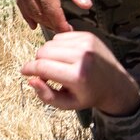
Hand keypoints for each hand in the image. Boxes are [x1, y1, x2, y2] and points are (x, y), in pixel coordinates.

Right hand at [14, 0, 90, 32]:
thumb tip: (85, 5)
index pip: (50, 8)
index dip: (60, 22)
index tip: (69, 31)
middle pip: (38, 11)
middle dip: (51, 23)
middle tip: (65, 31)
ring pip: (28, 8)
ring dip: (40, 19)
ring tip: (53, 26)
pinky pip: (20, 0)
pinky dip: (27, 12)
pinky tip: (34, 21)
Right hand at [21, 31, 139, 115]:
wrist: (115, 85)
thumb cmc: (88, 96)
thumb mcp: (67, 104)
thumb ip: (46, 95)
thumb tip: (31, 79)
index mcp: (77, 76)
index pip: (42, 67)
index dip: (29, 69)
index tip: (24, 71)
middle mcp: (82, 57)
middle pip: (43, 51)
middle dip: (38, 62)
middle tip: (45, 74)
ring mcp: (86, 44)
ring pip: (50, 43)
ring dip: (48, 54)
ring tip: (56, 66)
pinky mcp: (88, 36)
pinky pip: (60, 37)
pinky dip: (58, 47)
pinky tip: (66, 57)